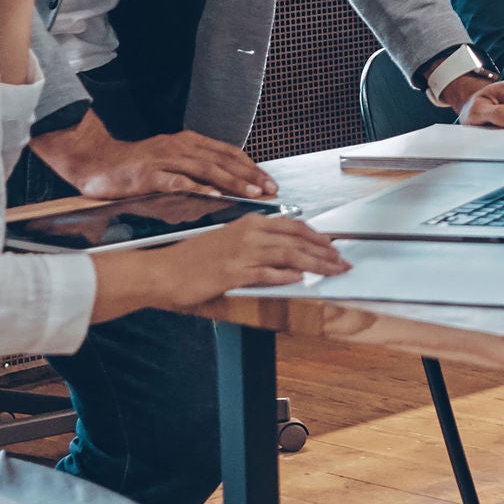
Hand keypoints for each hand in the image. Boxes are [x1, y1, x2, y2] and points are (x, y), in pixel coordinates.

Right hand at [30, 111, 279, 200]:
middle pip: (222, 159)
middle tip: (270, 189)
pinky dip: (198, 189)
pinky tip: (214, 197)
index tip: (269, 181)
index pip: (227, 152)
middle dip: (249, 175)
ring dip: (231, 181)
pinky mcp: (148, 176)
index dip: (250, 167)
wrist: (95, 162)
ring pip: (205, 169)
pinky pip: (177, 182)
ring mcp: (164, 160)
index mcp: (187, 142)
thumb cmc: (135, 167)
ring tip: (252, 193)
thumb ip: (195, 169)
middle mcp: (179, 147)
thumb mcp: (170, 161)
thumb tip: (227, 185)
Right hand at [161, 215, 350, 305]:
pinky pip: (267, 273)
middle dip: (324, 251)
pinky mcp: (233, 272)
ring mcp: (242, 253)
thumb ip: (254, 246)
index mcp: (248, 224)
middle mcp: (248, 234)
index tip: (332, 247)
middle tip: (342, 261)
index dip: (317, 236)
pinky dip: (286, 276)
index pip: (293, 225)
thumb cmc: (191, 261)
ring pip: (289, 255)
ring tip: (332, 271)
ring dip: (315, 264)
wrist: (162, 271)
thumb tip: (281, 256)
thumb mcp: (226, 244)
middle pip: (297, 239)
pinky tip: (300, 280)